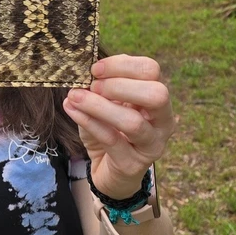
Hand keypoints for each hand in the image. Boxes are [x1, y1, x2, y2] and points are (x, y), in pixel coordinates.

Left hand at [62, 55, 173, 199]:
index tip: (95, 68)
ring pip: (133, 122)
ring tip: (75, 97)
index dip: (121, 65)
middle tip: (93, 86)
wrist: (107, 169)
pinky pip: (111, 140)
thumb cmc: (109, 129)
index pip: (151, 70)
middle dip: (119, 86)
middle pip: (156, 94)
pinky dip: (89, 122)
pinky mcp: (133, 165)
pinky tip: (72, 110)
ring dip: (99, 106)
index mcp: (158, 98)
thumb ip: (99, 86)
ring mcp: (152, 145)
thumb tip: (80, 70)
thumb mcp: (105, 103)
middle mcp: (163, 121)